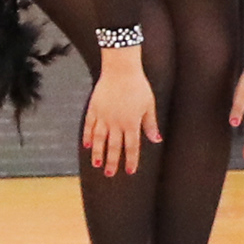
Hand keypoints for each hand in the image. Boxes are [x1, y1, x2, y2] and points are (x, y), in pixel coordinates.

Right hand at [82, 48, 160, 175]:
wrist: (121, 69)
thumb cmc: (138, 85)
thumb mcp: (149, 105)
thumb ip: (151, 124)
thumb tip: (157, 140)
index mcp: (131, 123)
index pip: (131, 146)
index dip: (131, 160)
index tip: (130, 171)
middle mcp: (116, 123)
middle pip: (114, 147)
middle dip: (112, 162)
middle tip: (110, 174)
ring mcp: (103, 116)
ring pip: (98, 139)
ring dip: (97, 153)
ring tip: (96, 164)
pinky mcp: (94, 108)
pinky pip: (89, 126)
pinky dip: (86, 136)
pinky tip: (86, 145)